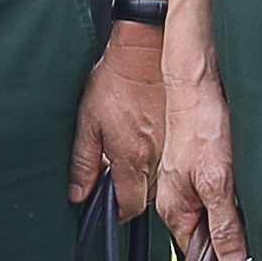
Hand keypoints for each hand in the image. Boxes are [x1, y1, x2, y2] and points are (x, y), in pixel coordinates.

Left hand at [72, 23, 164, 203]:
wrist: (145, 51)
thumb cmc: (116, 80)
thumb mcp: (87, 124)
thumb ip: (82, 164)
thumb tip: (79, 194)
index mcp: (131, 158)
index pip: (129, 206)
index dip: (116, 210)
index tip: (108, 203)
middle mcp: (156, 157)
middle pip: (147, 197)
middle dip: (130, 191)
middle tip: (115, 174)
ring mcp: (172, 146)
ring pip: (161, 181)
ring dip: (145, 177)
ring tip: (131, 155)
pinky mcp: (182, 134)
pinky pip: (172, 160)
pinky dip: (159, 159)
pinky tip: (147, 142)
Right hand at [154, 55, 244, 260]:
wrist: (199, 86)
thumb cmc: (202, 126)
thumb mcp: (217, 183)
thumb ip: (224, 226)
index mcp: (174, 208)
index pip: (194, 253)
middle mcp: (178, 199)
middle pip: (206, 235)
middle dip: (230, 239)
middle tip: (257, 236)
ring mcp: (189, 184)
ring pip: (216, 214)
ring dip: (235, 216)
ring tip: (253, 209)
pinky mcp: (203, 169)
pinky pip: (220, 195)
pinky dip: (236, 196)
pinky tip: (248, 188)